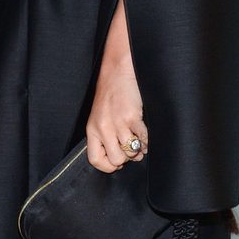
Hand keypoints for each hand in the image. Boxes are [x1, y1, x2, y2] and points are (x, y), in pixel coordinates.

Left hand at [85, 60, 147, 174]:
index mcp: (92, 130)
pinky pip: (142, 139)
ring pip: (129, 152)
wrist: (118, 71)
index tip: (117, 164)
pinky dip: (146, 141)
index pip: (95, 160)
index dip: (107, 166)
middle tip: (131, 151)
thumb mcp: (100, 116)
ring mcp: (117, 123)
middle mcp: (103, 128)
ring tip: (139, 143)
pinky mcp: (131, 117)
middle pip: (116, 160)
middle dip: (126, 159)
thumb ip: (106, 135)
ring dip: (138, 150)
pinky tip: (145, 136)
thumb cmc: (111, 94)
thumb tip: (123, 158)